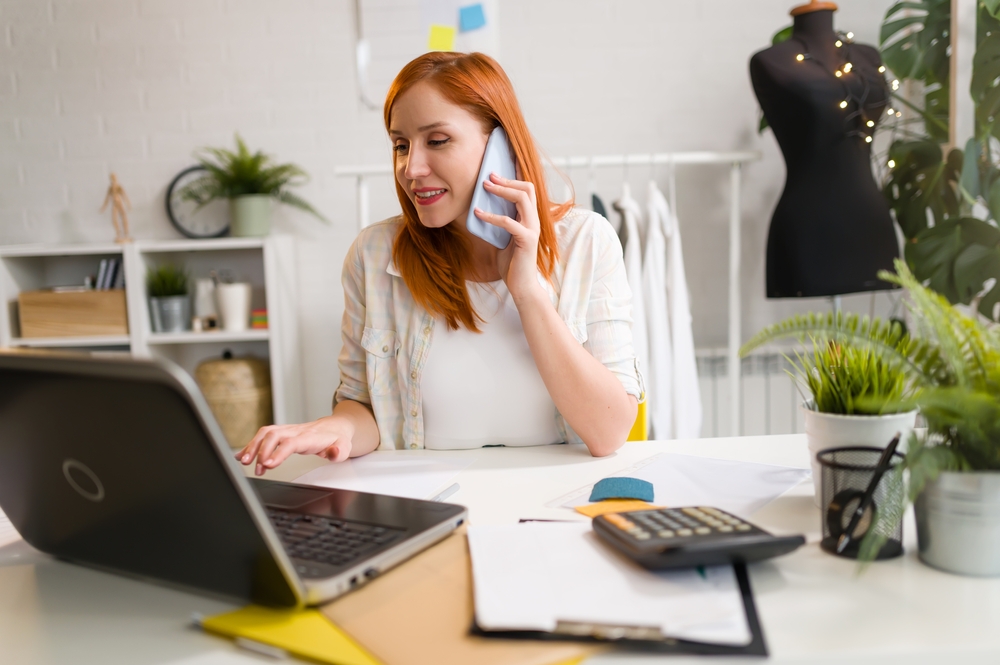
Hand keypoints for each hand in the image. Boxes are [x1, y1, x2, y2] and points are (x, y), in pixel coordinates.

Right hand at [235, 415, 354, 475]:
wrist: (335, 427)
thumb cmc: (338, 439)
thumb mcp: (345, 447)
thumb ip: (339, 452)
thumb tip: (332, 453)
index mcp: (310, 437)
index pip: (292, 443)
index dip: (278, 452)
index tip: (268, 465)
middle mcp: (296, 431)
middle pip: (274, 435)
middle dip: (261, 450)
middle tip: (255, 467)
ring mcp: (288, 430)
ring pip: (266, 433)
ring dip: (253, 446)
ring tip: (244, 462)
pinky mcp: (282, 432)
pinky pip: (264, 435)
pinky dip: (251, 444)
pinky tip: (242, 455)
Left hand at [473, 172, 543, 301]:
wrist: (521, 285)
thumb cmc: (511, 263)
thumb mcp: (502, 238)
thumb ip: (498, 223)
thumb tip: (480, 208)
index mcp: (529, 218)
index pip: (527, 190)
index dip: (516, 175)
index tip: (501, 165)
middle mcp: (534, 220)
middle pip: (527, 188)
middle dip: (508, 179)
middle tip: (489, 175)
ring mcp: (532, 229)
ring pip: (522, 199)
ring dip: (502, 190)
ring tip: (485, 187)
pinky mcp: (527, 240)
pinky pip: (508, 222)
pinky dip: (491, 216)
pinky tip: (477, 214)